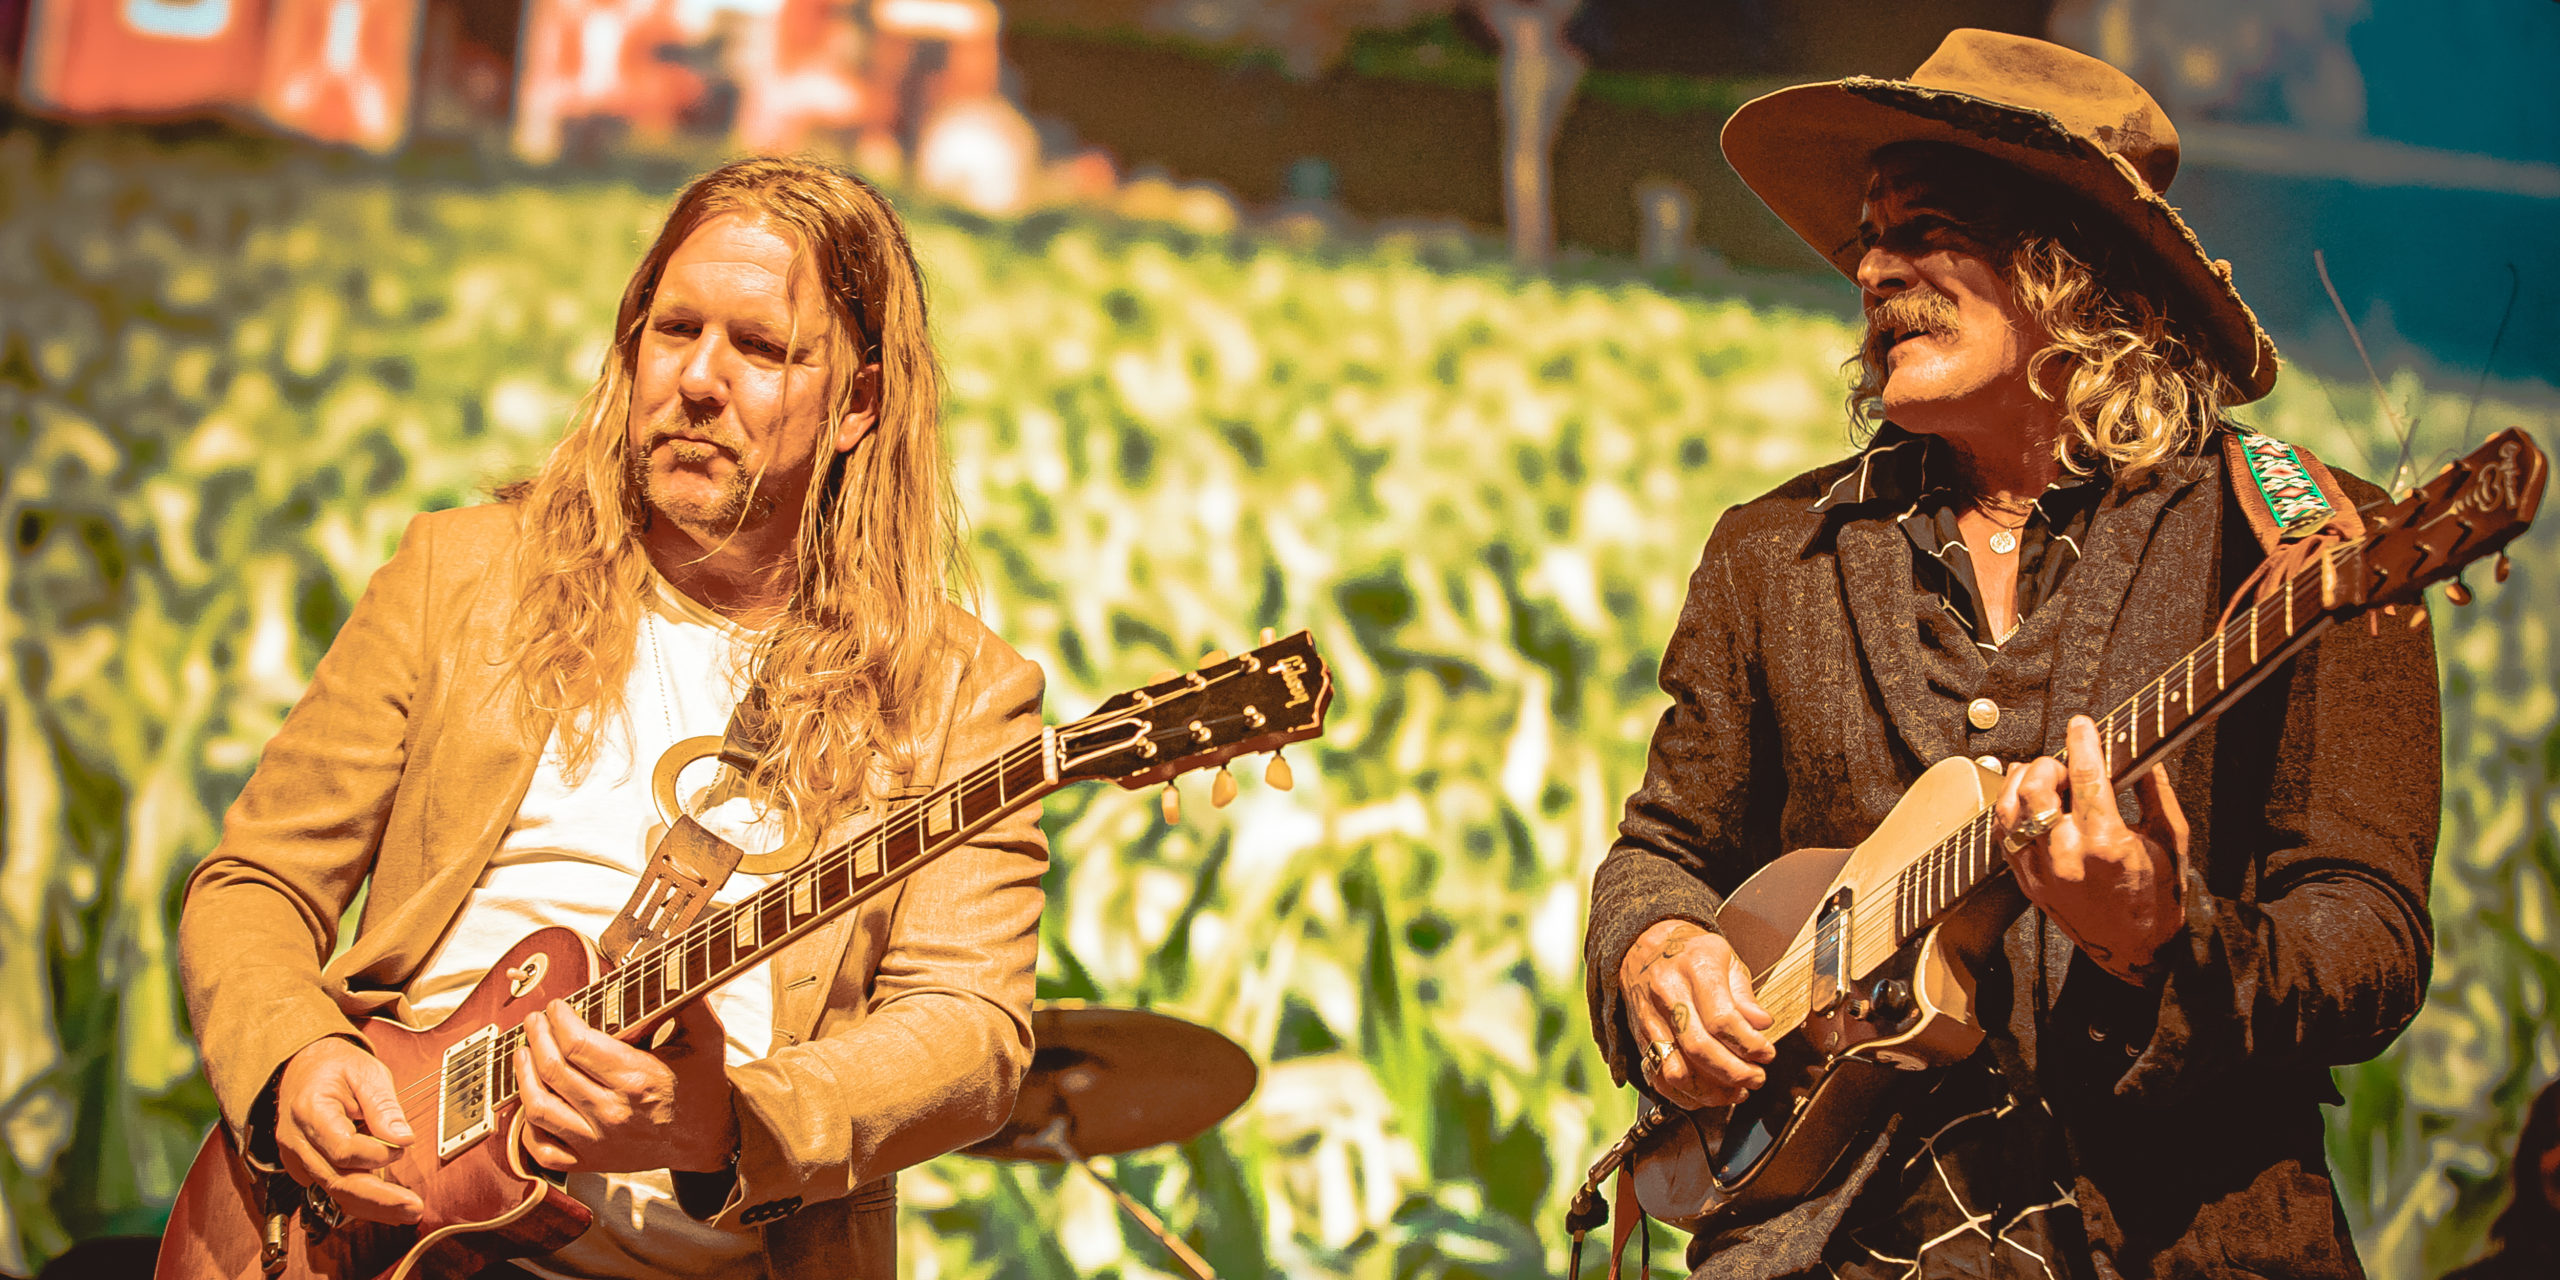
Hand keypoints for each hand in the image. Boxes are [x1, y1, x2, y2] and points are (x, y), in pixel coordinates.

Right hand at [275, 1036, 422, 1224]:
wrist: (305, 1068)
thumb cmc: (337, 1068)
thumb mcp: (367, 1073)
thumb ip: (384, 1106)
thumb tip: (403, 1139)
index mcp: (309, 1110)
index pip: (341, 1148)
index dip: (375, 1154)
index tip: (402, 1147)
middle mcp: (297, 1141)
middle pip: (337, 1180)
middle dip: (378, 1198)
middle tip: (413, 1207)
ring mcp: (297, 1158)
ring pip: (334, 1192)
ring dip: (373, 1207)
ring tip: (407, 1212)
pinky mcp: (305, 1168)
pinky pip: (332, 1190)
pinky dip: (360, 1200)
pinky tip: (387, 1205)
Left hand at [515, 998, 737, 1173]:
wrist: (708, 1139)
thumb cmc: (703, 1086)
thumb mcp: (706, 1039)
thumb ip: (689, 1001)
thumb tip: (671, 965)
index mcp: (638, 1079)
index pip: (577, 1044)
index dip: (558, 1020)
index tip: (556, 1006)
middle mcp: (612, 1112)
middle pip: (553, 1069)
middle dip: (536, 1036)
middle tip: (535, 1019)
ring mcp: (598, 1141)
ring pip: (538, 1107)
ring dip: (523, 1074)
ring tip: (524, 1052)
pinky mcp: (590, 1161)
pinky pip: (542, 1148)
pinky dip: (528, 1126)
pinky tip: (531, 1100)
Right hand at [1616, 918, 1774, 1109]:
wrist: (1645, 946)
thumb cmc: (1690, 952)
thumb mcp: (1727, 959)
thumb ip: (1745, 995)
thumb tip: (1761, 1025)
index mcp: (1694, 968)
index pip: (1722, 1019)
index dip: (1749, 1044)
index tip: (1767, 1054)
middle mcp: (1667, 993)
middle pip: (1699, 1048)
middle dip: (1734, 1072)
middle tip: (1756, 1078)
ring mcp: (1650, 1019)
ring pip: (1676, 1070)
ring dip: (1710, 1091)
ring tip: (1735, 1092)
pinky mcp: (1640, 1038)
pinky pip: (1658, 1078)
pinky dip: (1685, 1096)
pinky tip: (1708, 1095)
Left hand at [1996, 714, 2190, 984]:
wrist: (2137, 952)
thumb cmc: (2160, 895)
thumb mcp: (2172, 840)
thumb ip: (2155, 792)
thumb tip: (2142, 754)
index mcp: (2107, 844)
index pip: (2087, 777)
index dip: (2082, 742)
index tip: (2081, 723)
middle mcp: (2067, 856)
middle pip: (2037, 788)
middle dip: (2050, 763)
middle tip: (2066, 761)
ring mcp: (2041, 872)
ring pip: (2010, 809)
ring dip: (2022, 781)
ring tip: (2043, 775)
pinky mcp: (2027, 883)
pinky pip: (2002, 836)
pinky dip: (2009, 809)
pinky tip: (2025, 798)